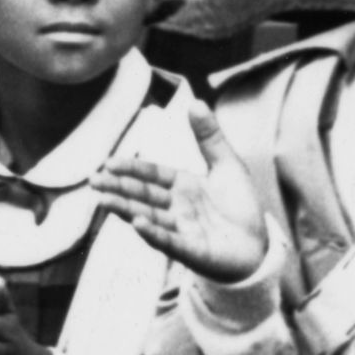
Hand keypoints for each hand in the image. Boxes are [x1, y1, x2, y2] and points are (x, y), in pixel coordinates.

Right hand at [95, 99, 270, 284]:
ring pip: (150, 217)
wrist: (260, 246)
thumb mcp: (228, 165)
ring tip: (103, 200)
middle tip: (93, 180)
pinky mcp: (192, 252)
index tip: (108, 163)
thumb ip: (209, 137)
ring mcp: (181, 230)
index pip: (152, 175)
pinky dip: (154, 234)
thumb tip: (195, 102)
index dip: (131, 169)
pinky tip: (138, 224)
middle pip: (143, 195)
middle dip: (118, 188)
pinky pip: (170, 242)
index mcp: (182, 186)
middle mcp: (176, 208)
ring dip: (126, 209)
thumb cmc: (241, 207)